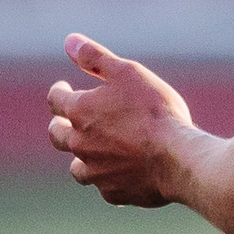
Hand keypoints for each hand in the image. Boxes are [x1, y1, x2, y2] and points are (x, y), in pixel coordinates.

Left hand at [47, 33, 194, 206]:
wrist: (177, 159)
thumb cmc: (155, 112)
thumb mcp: (128, 73)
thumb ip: (96, 58)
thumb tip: (69, 41)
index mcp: (81, 112)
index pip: (56, 100)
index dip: (58, 91)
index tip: (63, 88)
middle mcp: (81, 144)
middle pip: (57, 136)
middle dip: (59, 126)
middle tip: (64, 121)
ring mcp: (96, 172)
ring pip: (77, 167)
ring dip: (80, 158)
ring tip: (90, 153)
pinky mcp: (114, 192)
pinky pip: (105, 186)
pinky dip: (109, 179)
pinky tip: (119, 174)